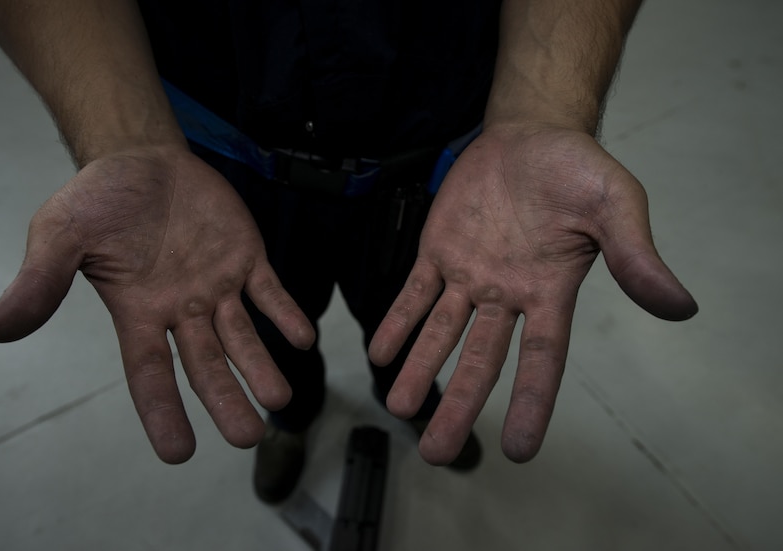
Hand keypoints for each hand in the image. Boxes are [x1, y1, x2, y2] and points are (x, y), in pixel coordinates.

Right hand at [0, 146, 314, 462]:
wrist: (141, 158)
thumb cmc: (99, 200)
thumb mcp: (60, 234)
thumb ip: (40, 282)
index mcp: (139, 313)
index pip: (150, 373)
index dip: (163, 412)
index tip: (179, 453)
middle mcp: (182, 309)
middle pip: (206, 365)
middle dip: (226, 399)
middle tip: (248, 437)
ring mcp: (217, 285)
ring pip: (242, 336)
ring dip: (261, 366)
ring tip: (280, 398)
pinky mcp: (245, 258)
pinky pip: (269, 291)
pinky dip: (285, 313)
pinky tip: (302, 337)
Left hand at [369, 123, 696, 463]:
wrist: (531, 133)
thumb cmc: (576, 168)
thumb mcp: (615, 204)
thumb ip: (636, 255)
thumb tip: (680, 306)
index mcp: (550, 291)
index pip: (543, 359)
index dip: (532, 404)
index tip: (519, 450)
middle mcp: (507, 294)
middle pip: (481, 360)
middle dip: (459, 404)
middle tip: (436, 451)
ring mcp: (470, 275)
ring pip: (442, 333)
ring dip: (420, 369)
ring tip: (399, 408)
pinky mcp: (439, 251)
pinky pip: (415, 293)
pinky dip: (398, 321)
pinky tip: (380, 351)